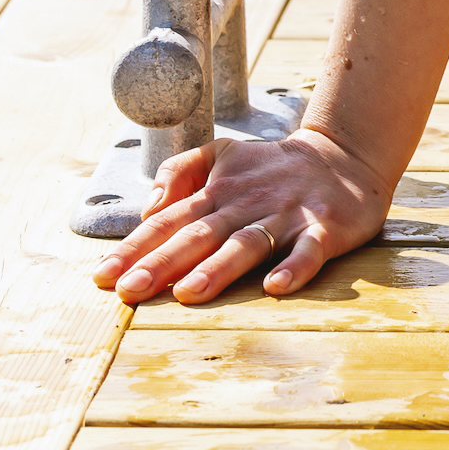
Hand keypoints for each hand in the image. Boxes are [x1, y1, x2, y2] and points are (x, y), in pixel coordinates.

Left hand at [91, 128, 388, 304]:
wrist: (345, 157)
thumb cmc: (271, 168)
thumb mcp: (221, 155)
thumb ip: (178, 173)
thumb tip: (148, 209)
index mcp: (218, 190)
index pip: (168, 221)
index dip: (134, 248)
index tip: (103, 277)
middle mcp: (246, 203)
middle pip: (200, 234)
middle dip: (162, 262)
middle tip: (130, 290)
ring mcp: (286, 215)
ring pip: (247, 243)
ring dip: (218, 268)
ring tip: (188, 294)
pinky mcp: (324, 228)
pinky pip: (309, 250)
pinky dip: (294, 268)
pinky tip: (275, 288)